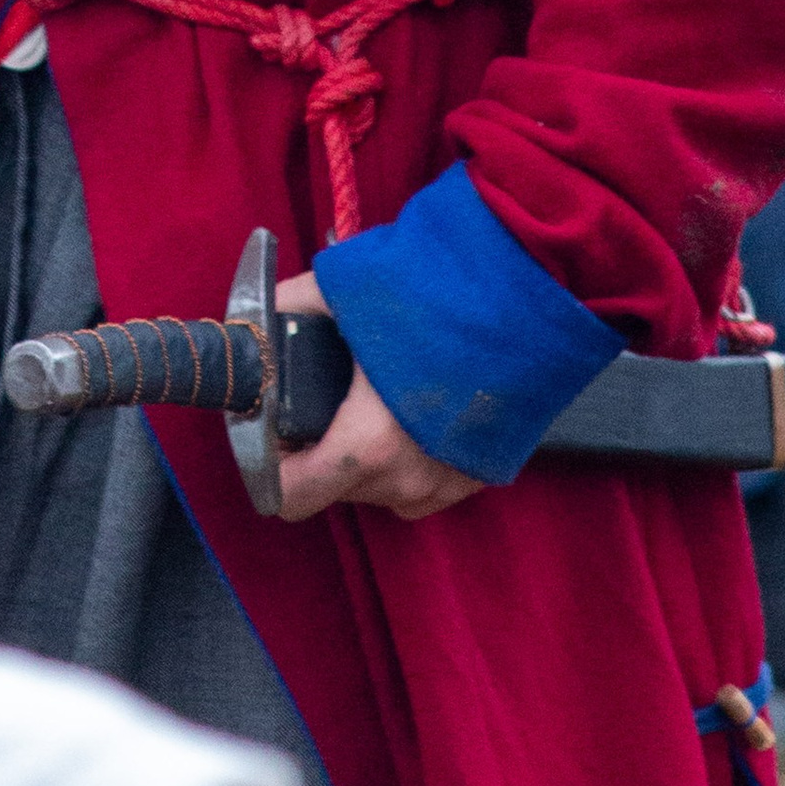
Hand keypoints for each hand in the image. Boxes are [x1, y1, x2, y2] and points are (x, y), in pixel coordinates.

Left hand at [266, 274, 485, 522]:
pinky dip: (407, 456)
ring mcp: (449, 483)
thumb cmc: (436, 288)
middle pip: (334, 487)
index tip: (273, 430)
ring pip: (379, 487)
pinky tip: (411, 406)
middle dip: (318, 449)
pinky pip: (422, 482)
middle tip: (319, 396)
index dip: (269, 465)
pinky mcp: (480, 474)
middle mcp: (408, 480)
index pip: (291, 497)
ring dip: (364, 455)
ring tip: (371, 394)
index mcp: (368, 445)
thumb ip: (290, 305)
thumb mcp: (345, 288)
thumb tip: (254, 318)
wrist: (529, 288)